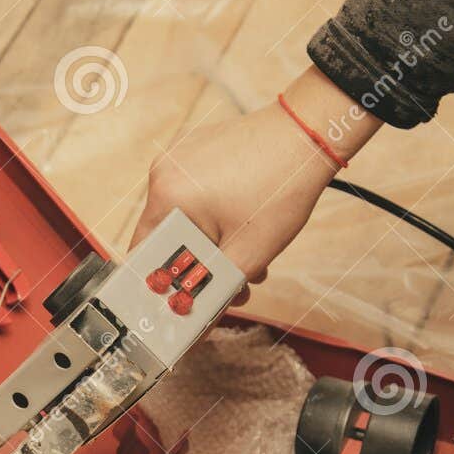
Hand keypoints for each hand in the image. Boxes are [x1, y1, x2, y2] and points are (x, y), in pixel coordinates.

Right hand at [132, 67, 380, 296]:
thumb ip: (216, 292)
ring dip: (212, 245)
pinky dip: (214, 217)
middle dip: (200, 267)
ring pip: (184, 219)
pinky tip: (245, 222)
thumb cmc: (281, 187)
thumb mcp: (248, 254)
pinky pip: (193, 195)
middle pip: (168, 240)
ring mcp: (178, 158)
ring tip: (250, 252)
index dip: (165, 288)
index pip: (145, 258)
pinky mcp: (195, 150)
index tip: (185, 304)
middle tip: (234, 282)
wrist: (309, 132)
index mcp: (167, 198)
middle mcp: (163, 173)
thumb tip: (198, 322)